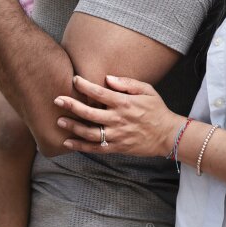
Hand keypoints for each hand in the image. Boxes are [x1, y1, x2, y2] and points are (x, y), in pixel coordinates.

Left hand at [54, 75, 180, 155]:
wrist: (168, 135)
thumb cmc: (156, 109)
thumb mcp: (147, 90)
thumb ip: (126, 83)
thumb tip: (107, 78)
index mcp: (124, 103)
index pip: (100, 93)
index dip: (85, 86)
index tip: (74, 79)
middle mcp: (118, 120)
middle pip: (90, 113)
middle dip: (71, 106)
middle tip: (57, 100)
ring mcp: (117, 135)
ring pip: (90, 133)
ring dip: (73, 127)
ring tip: (59, 121)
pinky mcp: (117, 147)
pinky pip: (96, 148)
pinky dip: (81, 146)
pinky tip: (68, 142)